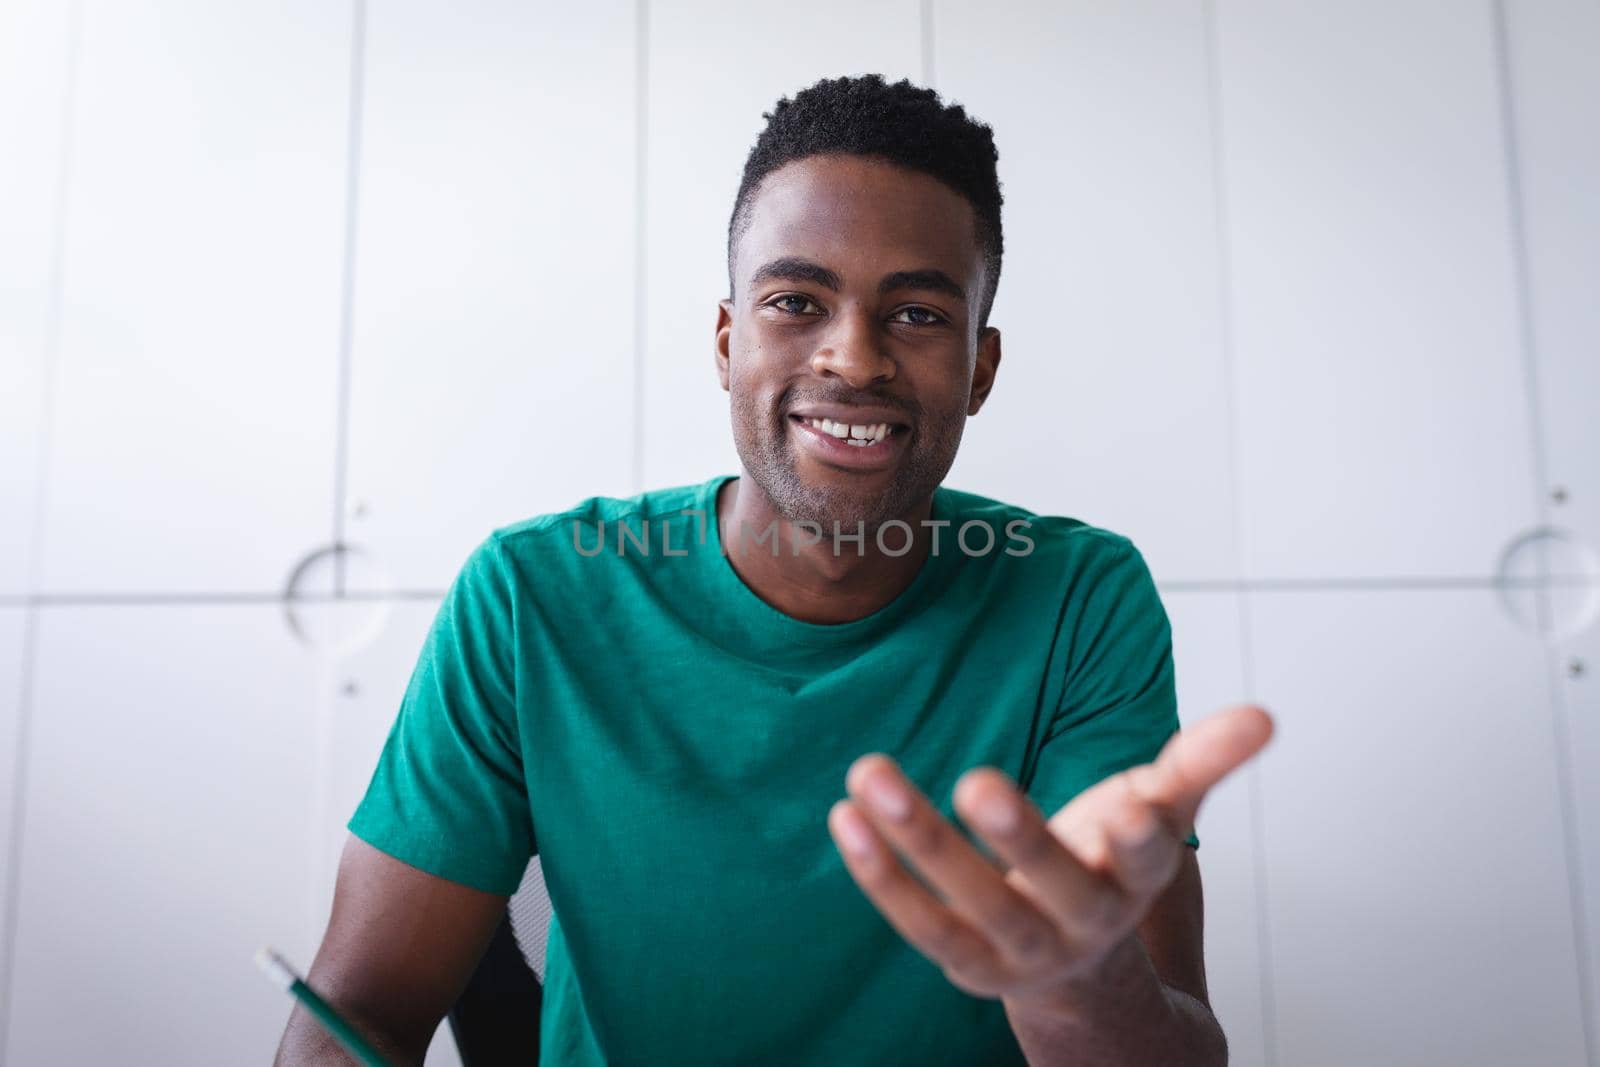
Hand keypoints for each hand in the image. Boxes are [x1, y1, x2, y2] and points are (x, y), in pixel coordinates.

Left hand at [826, 703, 1273, 1001]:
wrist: (1083, 966)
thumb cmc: (1113, 862)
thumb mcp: (1159, 810)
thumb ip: (1203, 761)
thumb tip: (1264, 716)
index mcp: (1135, 876)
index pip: (1147, 857)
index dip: (1142, 834)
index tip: (1134, 805)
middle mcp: (1083, 920)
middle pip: (1052, 885)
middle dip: (1020, 839)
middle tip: (979, 781)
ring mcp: (1022, 949)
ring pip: (971, 904)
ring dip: (919, 842)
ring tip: (870, 775)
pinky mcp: (968, 962)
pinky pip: (918, 923)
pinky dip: (880, 875)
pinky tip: (845, 817)